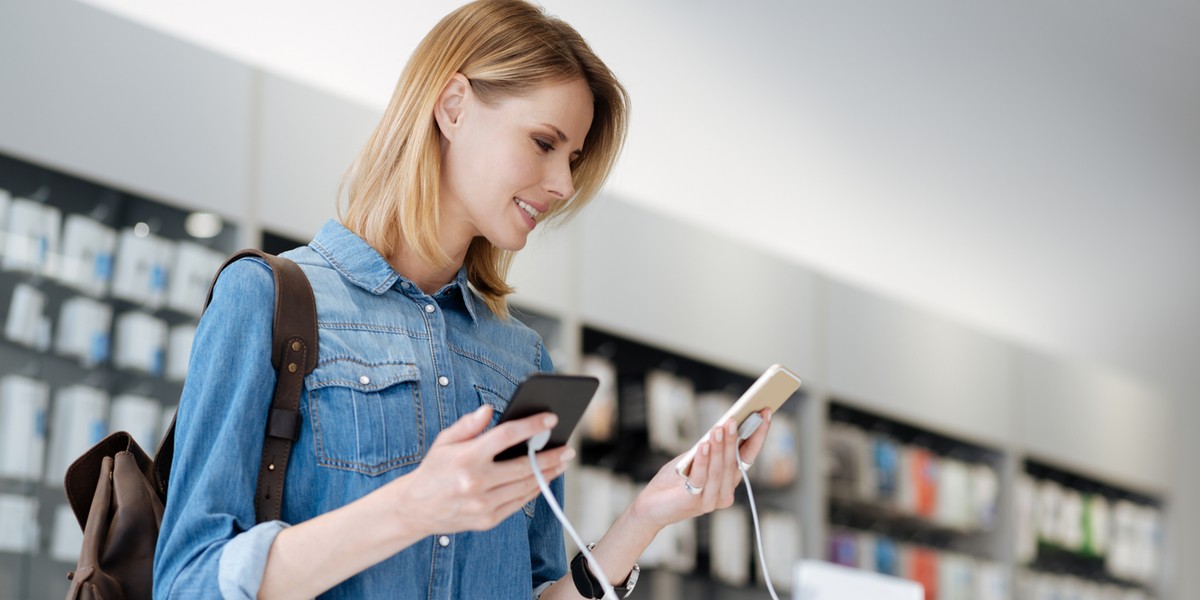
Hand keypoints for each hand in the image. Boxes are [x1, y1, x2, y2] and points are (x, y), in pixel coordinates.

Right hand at [381, 405, 574, 535]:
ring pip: (526, 486)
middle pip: (524, 466)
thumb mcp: (444, 442)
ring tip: (561, 463)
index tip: (551, 419)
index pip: (506, 436)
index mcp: (466, 458)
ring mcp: (483, 504)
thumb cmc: (434, 470)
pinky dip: (534, 490)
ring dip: (548, 474)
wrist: (414, 509)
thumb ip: (468, 425)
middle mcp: (476, 482)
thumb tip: (489, 409)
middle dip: (550, 455)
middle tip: (568, 448)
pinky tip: (544, 480)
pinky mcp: (487, 520)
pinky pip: (519, 503)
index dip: (531, 426)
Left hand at [631, 409, 771, 529]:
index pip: (749, 456)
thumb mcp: (695, 458)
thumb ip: (709, 447)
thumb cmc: (674, 480)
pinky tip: (703, 445)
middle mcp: (725, 493)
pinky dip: (703, 460)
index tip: (765, 413)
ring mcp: (711, 500)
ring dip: (720, 447)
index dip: (758, 435)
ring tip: (719, 427)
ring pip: (719, 469)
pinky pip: (701, 478)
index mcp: (729, 481)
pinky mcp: (694, 502)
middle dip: (737, 438)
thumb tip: (723, 425)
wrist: (651, 506)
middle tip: (738, 418)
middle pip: (735, 462)